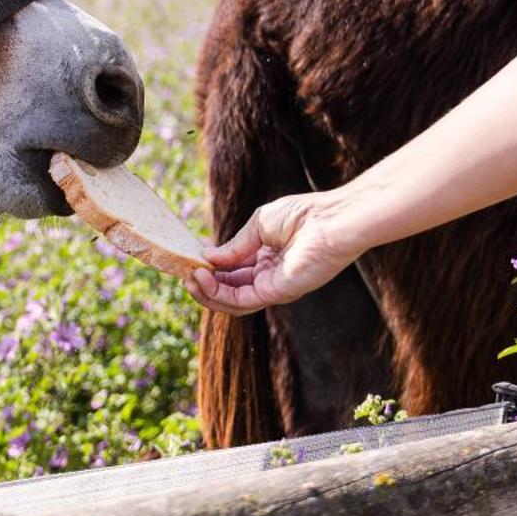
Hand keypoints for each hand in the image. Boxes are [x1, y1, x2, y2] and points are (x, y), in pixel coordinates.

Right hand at [184, 191, 363, 315]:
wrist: (332, 221)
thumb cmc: (303, 215)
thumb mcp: (259, 225)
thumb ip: (235, 245)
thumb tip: (207, 256)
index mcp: (266, 257)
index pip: (232, 269)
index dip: (210, 266)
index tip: (191, 257)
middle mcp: (269, 276)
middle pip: (229, 288)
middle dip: (204, 282)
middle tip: (184, 271)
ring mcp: (273, 287)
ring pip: (232, 300)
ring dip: (207, 291)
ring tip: (190, 276)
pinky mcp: (277, 293)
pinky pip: (242, 300)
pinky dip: (219, 292)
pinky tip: (204, 276)